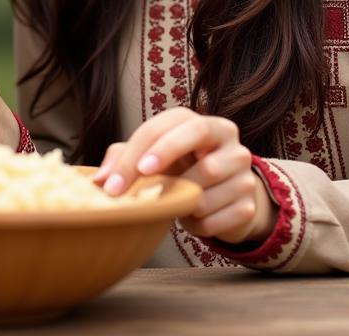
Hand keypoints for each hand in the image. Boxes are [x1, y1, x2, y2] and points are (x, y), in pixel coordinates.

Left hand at [92, 107, 276, 243]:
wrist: (227, 200)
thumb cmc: (183, 171)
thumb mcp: (156, 158)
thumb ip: (126, 157)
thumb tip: (99, 181)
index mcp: (203, 123)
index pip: (174, 123)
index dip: (147, 144)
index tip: (127, 172)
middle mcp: (228, 140)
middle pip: (197, 135)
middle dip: (166, 152)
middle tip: (143, 173)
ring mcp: (244, 171)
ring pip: (203, 186)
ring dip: (180, 202)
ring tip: (176, 203)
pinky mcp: (249, 204)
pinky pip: (214, 219)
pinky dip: (196, 225)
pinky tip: (193, 218)